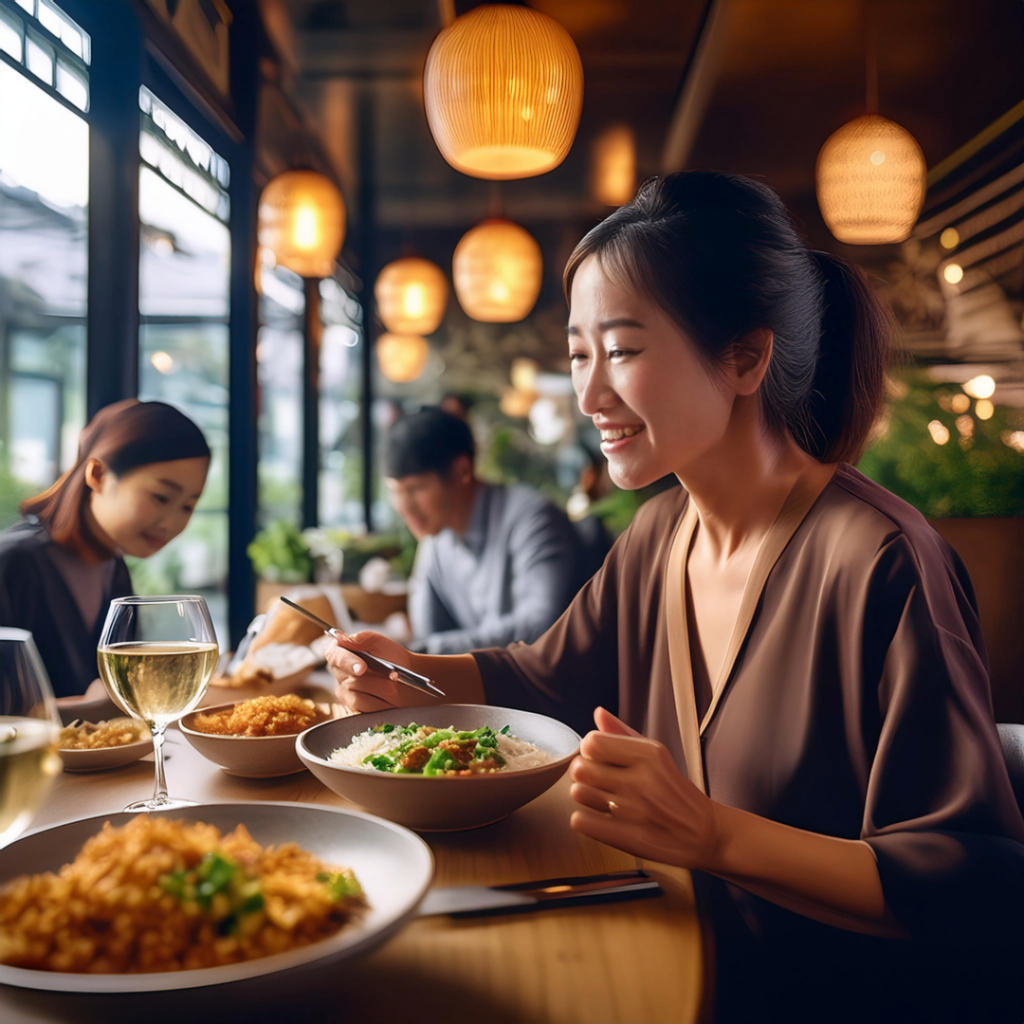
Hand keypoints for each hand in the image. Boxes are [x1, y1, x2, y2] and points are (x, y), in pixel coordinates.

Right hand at [325, 631, 419, 712]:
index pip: (334, 655)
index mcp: (339, 650)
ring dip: (381, 689)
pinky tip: (390, 697)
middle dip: (374, 678)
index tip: (362, 668)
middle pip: (349, 678)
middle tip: (393, 676)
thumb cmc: (390, 656)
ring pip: (358, 694)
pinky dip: (381, 702)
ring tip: (395, 685)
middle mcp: (338, 671)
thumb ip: (361, 639)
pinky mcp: (353, 706)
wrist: (406, 675)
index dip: (346, 662)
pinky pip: (364, 707)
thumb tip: (342, 639)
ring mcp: (343, 690)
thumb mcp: (379, 642)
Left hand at [568, 707, 721, 870]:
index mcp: (649, 755)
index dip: (588, 749)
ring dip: (584, 796)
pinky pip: (581, 822)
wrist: (705, 832)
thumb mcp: (657, 755)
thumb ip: (623, 733)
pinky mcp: (629, 838)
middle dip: (582, 772)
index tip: (598, 757)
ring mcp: (635, 810)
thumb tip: (598, 713)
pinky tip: (598, 818)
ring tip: (599, 799)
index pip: (592, 742)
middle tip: (595, 779)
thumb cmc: (676, 791)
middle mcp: (641, 780)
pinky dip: (584, 820)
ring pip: (578, 793)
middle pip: (580, 767)